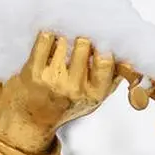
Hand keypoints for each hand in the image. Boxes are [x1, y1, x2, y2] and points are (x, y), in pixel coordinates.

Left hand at [0, 32, 119, 154]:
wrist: (28, 121)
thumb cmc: (62, 105)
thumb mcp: (92, 99)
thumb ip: (110, 79)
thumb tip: (127, 55)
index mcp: (94, 94)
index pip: (106, 60)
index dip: (102, 43)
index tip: (97, 36)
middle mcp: (74, 88)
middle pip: (84, 43)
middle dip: (80, 35)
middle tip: (75, 34)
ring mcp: (53, 80)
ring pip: (64, 39)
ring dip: (62, 35)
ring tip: (61, 38)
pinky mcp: (32, 72)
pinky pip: (45, 40)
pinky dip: (47, 35)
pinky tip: (48, 39)